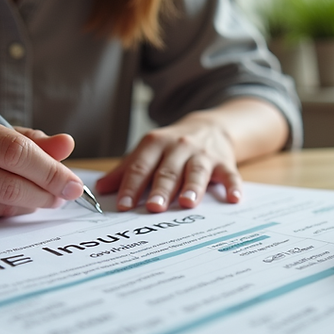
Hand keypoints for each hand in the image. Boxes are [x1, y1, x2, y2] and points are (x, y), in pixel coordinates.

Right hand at [0, 110, 84, 220]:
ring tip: (47, 198)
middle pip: (7, 184)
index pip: (12, 150)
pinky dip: (8, 213)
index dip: (49, 169)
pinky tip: (20, 205)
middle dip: (45, 192)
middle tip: (66, 194)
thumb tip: (66, 145)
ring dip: (30, 205)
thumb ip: (26, 138)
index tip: (73, 181)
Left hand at [95, 110, 242, 212]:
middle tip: (153, 207)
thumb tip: (100, 189)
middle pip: (167, 171)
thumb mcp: (148, 152)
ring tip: (188, 203)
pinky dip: (233, 186)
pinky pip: (230, 175)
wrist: (211, 126)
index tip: (123, 205)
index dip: (131, 186)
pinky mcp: (225, 162)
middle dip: (160, 189)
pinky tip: (233, 199)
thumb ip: (125, 170)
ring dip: (192, 187)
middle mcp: (179, 147)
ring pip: (196, 172)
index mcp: (155, 144)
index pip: (140, 167)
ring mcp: (203, 155)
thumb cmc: (172, 146)